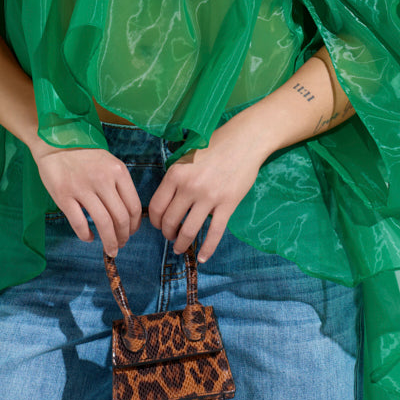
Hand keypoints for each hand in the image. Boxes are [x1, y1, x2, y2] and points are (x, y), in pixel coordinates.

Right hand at [34, 146, 142, 255]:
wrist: (54, 140)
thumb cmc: (83, 152)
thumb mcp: (108, 161)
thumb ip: (118, 183)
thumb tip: (127, 212)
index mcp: (118, 171)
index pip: (134, 206)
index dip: (134, 225)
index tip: (130, 232)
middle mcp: (103, 180)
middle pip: (121, 218)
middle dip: (123, 236)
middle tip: (120, 244)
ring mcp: (83, 188)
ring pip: (103, 223)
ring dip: (109, 241)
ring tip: (110, 249)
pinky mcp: (64, 196)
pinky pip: (79, 223)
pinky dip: (86, 235)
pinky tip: (88, 237)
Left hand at [147, 122, 265, 262]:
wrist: (244, 141)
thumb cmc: (214, 146)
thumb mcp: (186, 157)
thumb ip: (175, 178)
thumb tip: (165, 202)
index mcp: (175, 174)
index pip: (156, 206)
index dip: (155, 221)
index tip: (159, 226)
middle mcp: (189, 186)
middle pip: (170, 221)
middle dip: (167, 234)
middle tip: (170, 237)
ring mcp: (209, 197)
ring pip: (189, 230)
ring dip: (182, 244)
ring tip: (180, 249)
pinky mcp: (227, 204)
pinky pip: (214, 233)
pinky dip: (207, 249)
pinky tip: (203, 258)